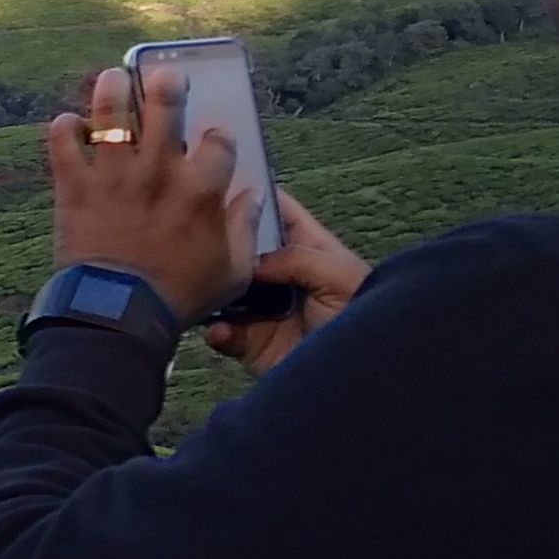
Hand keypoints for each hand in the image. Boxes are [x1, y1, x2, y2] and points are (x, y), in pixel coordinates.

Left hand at [44, 63, 252, 319]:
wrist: (119, 314)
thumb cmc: (180, 296)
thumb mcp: (233, 270)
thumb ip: (246, 228)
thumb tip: (254, 197)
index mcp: (202, 189)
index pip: (219, 140)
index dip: (218, 136)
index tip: (212, 139)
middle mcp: (159, 172)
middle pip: (165, 106)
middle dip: (166, 84)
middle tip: (162, 75)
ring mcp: (114, 176)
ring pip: (110, 114)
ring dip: (111, 90)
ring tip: (112, 79)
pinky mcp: (75, 187)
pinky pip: (62, 143)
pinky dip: (63, 129)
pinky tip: (69, 125)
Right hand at [204, 190, 370, 369]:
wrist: (362, 379)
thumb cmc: (363, 318)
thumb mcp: (340, 276)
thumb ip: (297, 258)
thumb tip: (250, 260)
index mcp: (308, 250)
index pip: (278, 212)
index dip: (255, 193)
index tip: (224, 179)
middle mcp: (280, 275)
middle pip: (241, 247)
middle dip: (220, 240)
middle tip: (195, 233)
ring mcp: (263, 309)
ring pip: (223, 288)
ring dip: (211, 287)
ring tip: (200, 285)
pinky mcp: (251, 342)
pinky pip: (223, 332)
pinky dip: (216, 331)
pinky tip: (220, 330)